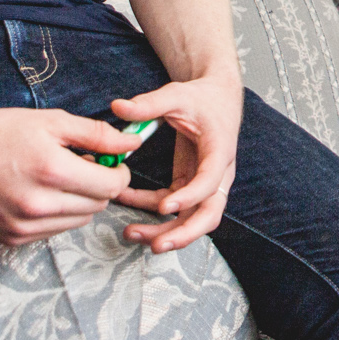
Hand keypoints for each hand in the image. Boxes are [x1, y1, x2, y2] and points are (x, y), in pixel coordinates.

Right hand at [0, 105, 138, 245]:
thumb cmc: (2, 130)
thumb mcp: (55, 122)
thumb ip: (98, 134)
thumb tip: (133, 143)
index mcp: (52, 171)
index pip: (110, 186)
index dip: (118, 173)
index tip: (112, 162)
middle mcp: (37, 204)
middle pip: (97, 206)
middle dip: (100, 186)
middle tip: (85, 165)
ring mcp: (21, 226)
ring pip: (78, 221)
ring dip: (80, 202)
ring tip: (59, 177)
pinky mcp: (10, 238)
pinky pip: (53, 231)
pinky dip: (57, 214)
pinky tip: (40, 193)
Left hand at [112, 69, 244, 252]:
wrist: (217, 97)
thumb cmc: (203, 97)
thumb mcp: (177, 94)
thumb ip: (149, 104)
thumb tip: (118, 107)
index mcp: (220, 150)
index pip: (210, 181)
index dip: (189, 197)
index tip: (165, 207)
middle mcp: (217, 173)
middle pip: (209, 214)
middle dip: (184, 234)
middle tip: (157, 245)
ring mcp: (204, 182)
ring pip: (191, 218)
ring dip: (164, 231)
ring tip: (131, 233)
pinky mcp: (189, 183)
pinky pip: (172, 205)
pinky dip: (149, 207)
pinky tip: (125, 199)